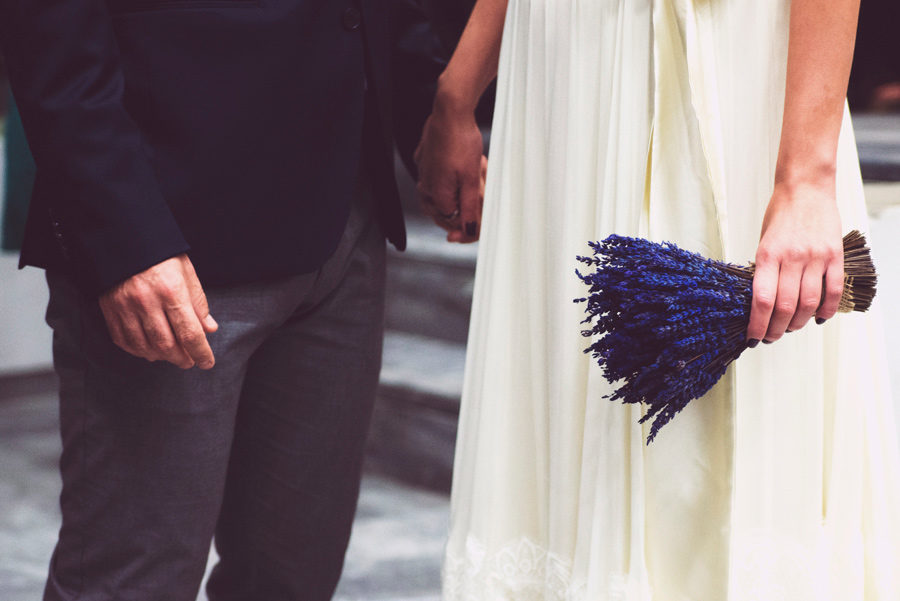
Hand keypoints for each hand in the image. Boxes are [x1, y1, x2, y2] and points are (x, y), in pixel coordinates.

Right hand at [99, 254, 218, 368]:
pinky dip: (138, 350)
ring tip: (171, 356)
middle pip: (166, 345)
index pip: (190, 333)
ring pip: (145, 346)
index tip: (207, 363)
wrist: (124, 238)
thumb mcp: (187, 273)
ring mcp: (126, 307)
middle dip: (181, 358)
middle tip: (189, 361)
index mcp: (172, 292)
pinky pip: (123, 340)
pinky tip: (149, 350)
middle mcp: (148, 302)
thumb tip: (209, 329)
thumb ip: (198, 303)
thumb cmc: (162, 255)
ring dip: (161, 357)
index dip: (201, 352)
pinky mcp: (110, 309)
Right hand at [414, 101, 484, 242]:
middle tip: (476, 205)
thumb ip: (469, 207)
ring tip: (469, 185)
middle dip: (459, 210)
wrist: (450, 111)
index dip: (465, 223)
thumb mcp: (471, 179)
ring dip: (453, 195)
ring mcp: (423, 170)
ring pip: (436, 194)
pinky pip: (434, 176)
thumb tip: (469, 231)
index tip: (479, 219)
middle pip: (440, 210)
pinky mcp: (424, 157)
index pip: (450, 220)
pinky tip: (458, 170)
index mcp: (436, 193)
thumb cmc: (462, 141)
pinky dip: (447, 179)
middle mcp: (425, 184)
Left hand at [747, 179, 843, 344]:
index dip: (757, 324)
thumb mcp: (763, 241)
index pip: (762, 300)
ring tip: (790, 328)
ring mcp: (815, 257)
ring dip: (798, 322)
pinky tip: (818, 318)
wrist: (806, 188)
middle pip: (785, 306)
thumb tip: (761, 301)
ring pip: (808, 303)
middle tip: (771, 337)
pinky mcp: (834, 255)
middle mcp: (792, 258)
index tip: (753, 337)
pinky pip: (833, 290)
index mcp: (768, 255)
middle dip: (776, 329)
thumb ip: (765, 269)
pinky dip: (826, 310)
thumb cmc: (781, 214)